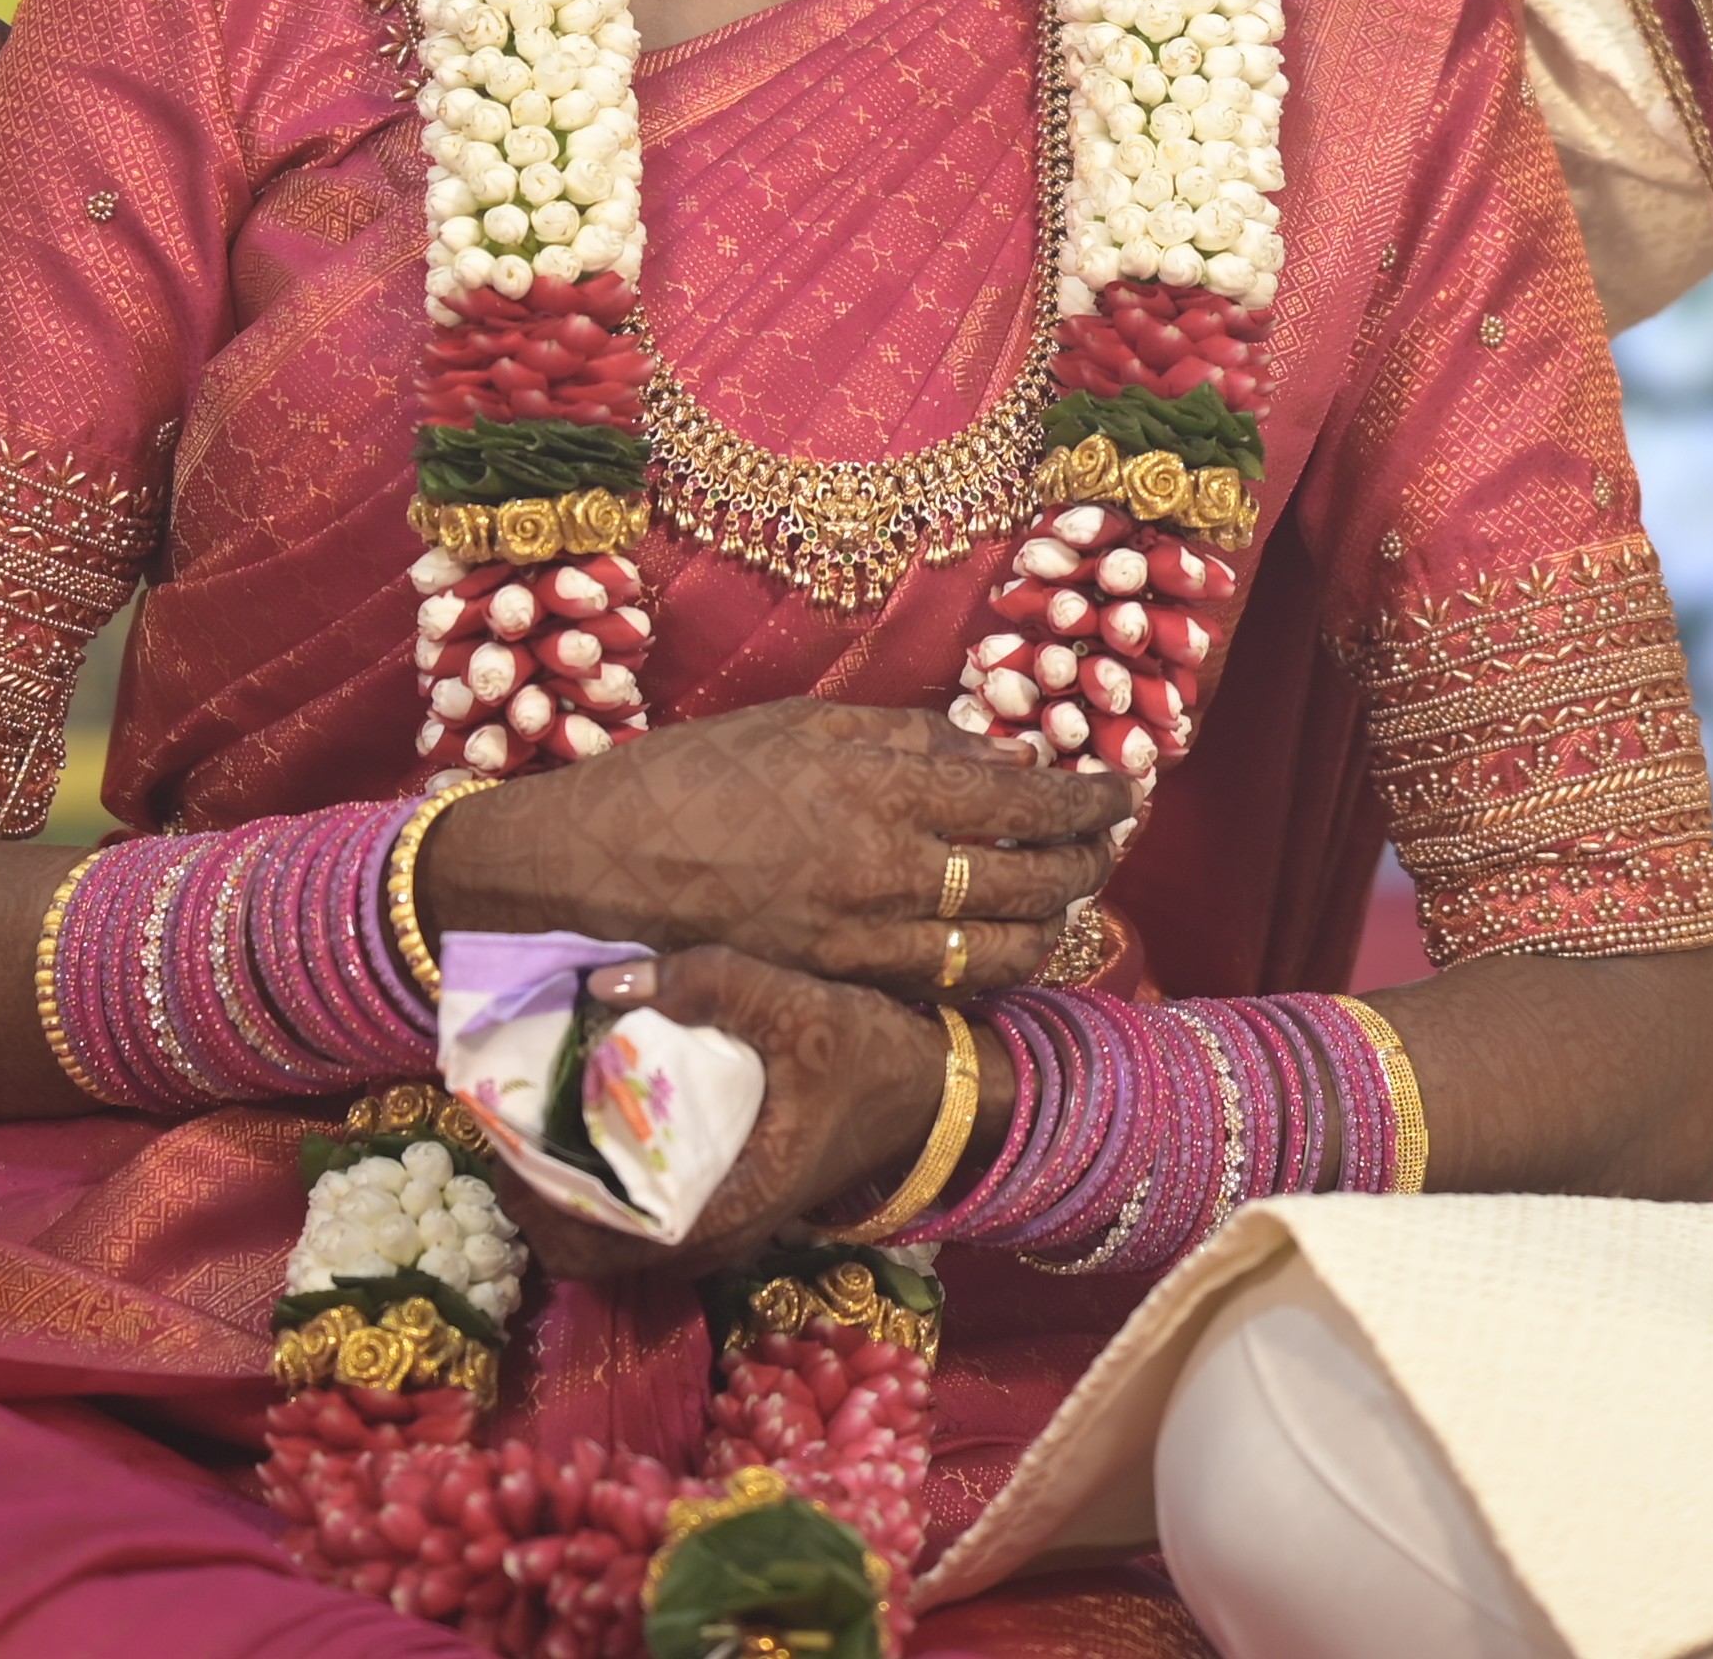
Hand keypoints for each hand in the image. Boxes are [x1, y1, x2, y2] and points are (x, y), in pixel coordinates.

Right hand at [420, 696, 1124, 1001]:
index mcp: (878, 788)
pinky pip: (943, 986)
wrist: (590, 870)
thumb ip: (900, 738)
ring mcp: (863, 940)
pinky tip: (1006, 949)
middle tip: (1109, 843)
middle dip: (1088, 862)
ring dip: (1055, 926)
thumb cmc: (684, 778)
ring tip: (1073, 900)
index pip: (1020, 797)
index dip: (1085, 796)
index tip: (1122, 786)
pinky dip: (990, 970)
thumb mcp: (795, 725)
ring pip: (1002, 950)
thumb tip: (987, 747)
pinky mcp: (836, 987)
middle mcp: (885, 871)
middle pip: (1031, 881)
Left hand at [492, 945, 955, 1288]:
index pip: (599, 1245)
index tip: (499, 1141)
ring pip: (609, 1240)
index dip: (535, 1202)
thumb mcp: (801, 1009)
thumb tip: (602, 982)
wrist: (938, 1094)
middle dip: (535, 1199)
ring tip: (532, 1120)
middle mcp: (715, 1237)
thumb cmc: (872, 1059)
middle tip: (504, 1126)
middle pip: (589, 1254)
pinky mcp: (722, 1203)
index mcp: (727, 1210)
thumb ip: (712, 984)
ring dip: (564, 1193)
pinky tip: (585, 1119)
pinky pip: (636, 1218)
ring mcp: (718, 1226)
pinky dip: (598, 1184)